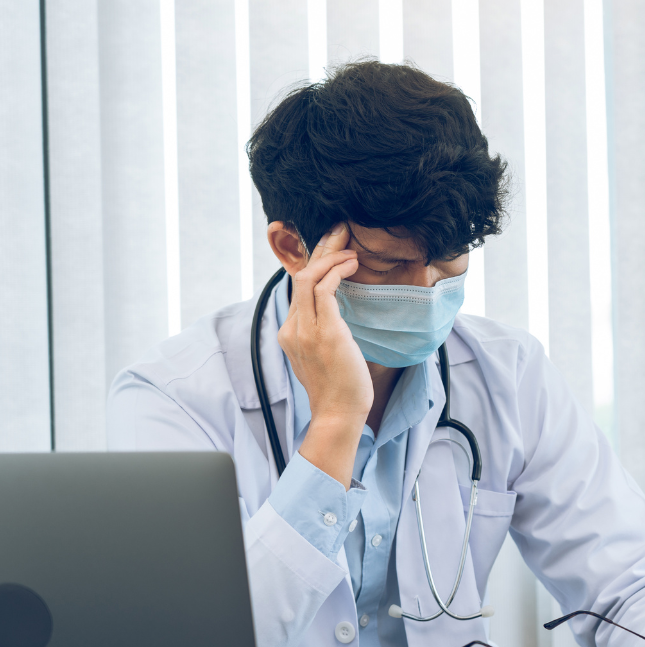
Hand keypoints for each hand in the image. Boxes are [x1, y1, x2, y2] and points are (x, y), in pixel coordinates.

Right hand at [277, 223, 370, 485]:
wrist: (338, 415)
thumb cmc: (339, 388)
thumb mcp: (324, 354)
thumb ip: (324, 332)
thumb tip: (339, 315)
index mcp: (289, 332)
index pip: (297, 287)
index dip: (315, 263)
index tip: (334, 249)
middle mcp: (292, 328)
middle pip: (300, 275)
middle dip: (321, 249)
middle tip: (340, 232)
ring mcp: (306, 330)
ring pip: (309, 277)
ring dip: (331, 257)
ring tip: (351, 248)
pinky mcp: (325, 333)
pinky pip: (324, 290)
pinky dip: (337, 272)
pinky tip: (353, 265)